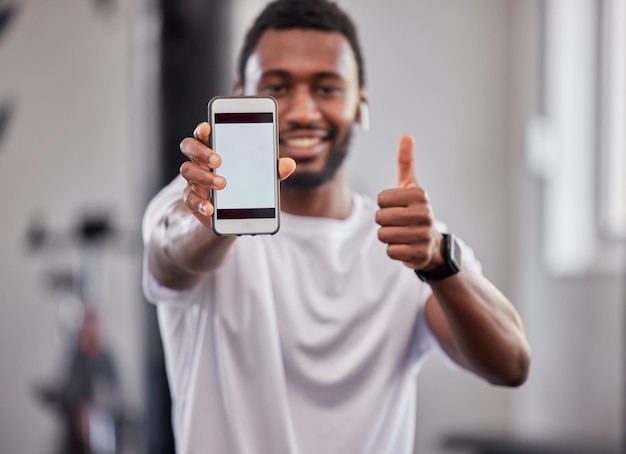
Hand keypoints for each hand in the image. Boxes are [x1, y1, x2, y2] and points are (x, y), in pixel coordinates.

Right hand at [179, 122, 295, 229]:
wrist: (230, 213)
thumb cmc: (243, 185)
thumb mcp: (259, 177)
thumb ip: (271, 170)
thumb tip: (290, 164)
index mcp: (214, 148)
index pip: (203, 133)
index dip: (203, 129)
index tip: (208, 127)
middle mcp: (200, 161)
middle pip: (189, 146)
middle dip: (201, 151)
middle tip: (218, 160)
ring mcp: (193, 179)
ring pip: (187, 170)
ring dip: (204, 176)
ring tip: (222, 184)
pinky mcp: (192, 199)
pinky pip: (189, 198)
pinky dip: (200, 203)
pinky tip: (210, 208)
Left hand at [375, 134, 443, 270]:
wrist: (432, 244)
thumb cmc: (415, 211)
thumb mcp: (411, 187)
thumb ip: (406, 163)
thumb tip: (407, 135)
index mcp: (420, 195)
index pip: (381, 199)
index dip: (384, 205)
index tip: (398, 207)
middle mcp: (425, 214)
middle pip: (380, 217)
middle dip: (384, 222)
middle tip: (399, 223)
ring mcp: (423, 235)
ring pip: (383, 235)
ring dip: (388, 237)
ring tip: (402, 234)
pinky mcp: (420, 254)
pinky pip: (390, 251)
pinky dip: (394, 250)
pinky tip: (406, 246)